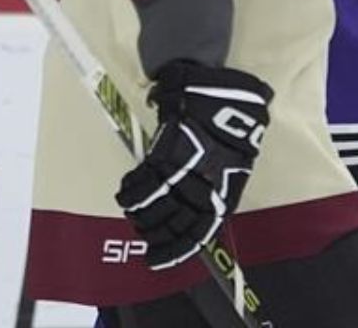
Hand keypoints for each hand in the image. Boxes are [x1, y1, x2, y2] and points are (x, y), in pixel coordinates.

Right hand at [115, 61, 272, 270]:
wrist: (225, 99)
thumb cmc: (233, 131)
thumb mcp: (232, 166)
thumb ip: (215, 188)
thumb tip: (202, 205)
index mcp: (221, 198)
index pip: (195, 234)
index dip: (174, 250)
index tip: (156, 258)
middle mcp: (200, 191)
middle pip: (171, 223)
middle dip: (154, 233)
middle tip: (143, 234)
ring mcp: (180, 175)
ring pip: (153, 207)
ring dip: (140, 214)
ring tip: (133, 215)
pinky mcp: (164, 157)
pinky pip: (141, 181)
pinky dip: (130, 191)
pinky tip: (124, 195)